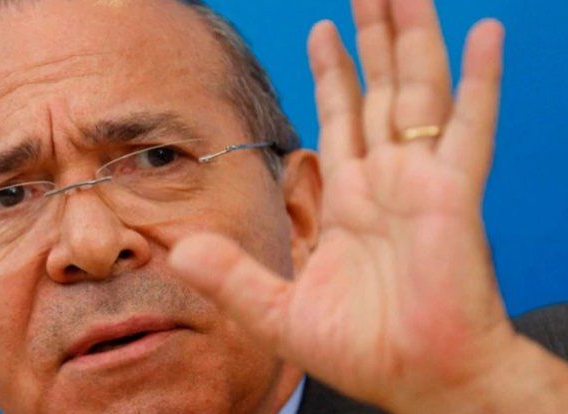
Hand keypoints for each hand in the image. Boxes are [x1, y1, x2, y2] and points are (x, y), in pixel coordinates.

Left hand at [170, 0, 525, 410]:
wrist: (419, 380)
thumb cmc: (362, 351)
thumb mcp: (277, 311)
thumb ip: (231, 276)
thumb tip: (180, 250)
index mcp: (350, 199)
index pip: (341, 117)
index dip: (334, 73)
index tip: (324, 30)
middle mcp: (387, 180)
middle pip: (379, 90)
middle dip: (371, 37)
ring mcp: (422, 181)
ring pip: (416, 92)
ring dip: (412, 39)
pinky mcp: (453, 195)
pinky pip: (469, 127)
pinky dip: (480, 80)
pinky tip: (486, 34)